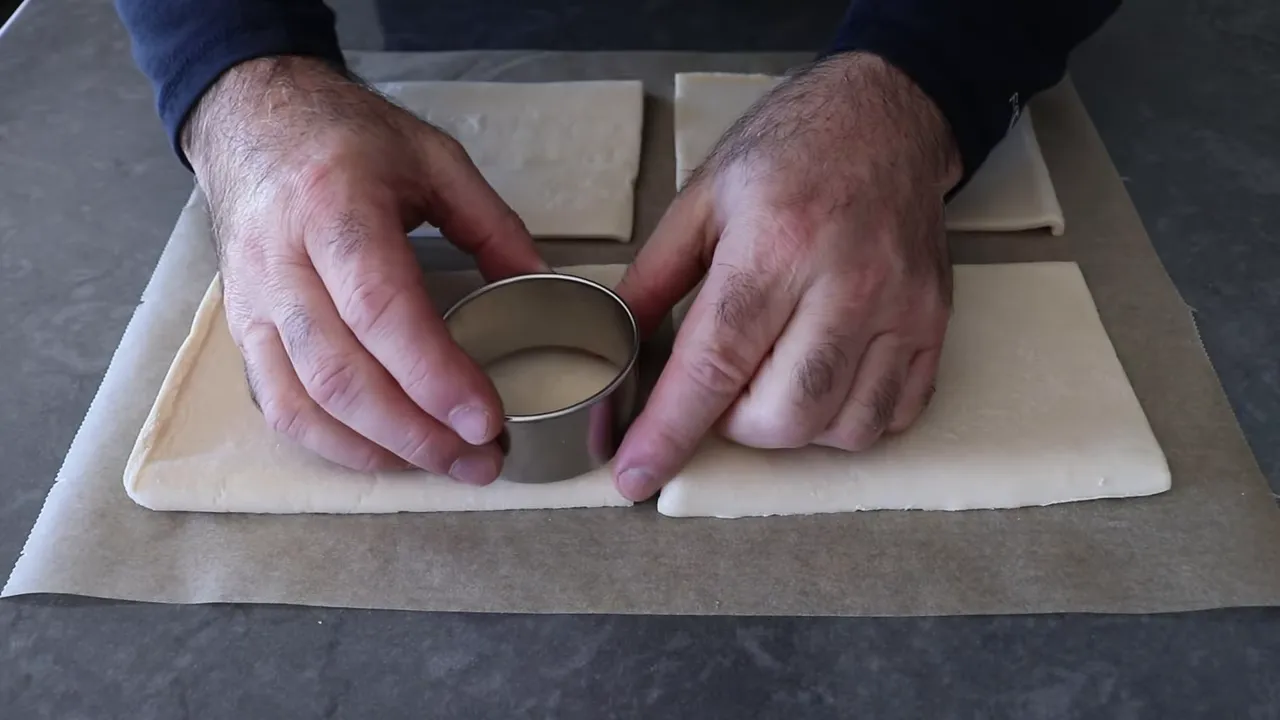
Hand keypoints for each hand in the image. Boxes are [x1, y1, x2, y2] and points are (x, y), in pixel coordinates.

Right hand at [184, 56, 546, 482]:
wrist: (251, 121)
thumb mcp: (433, 157)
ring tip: (445, 465)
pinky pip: (277, 406)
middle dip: (416, 433)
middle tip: (481, 459)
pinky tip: (385, 454)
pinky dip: (331, 444)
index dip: (434, 374)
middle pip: (340, 373)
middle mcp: (281, 260)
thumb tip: (546, 287)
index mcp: (335, 206)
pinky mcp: (242, 329)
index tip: (487, 418)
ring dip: (378, 451)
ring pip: (303, 402)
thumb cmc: (344, 137)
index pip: (381, 308)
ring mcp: (253, 302)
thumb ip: (492, 225)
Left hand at [613, 52, 962, 500]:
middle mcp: (846, 282)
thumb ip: (653, 280)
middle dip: (733, 426)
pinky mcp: (935, 325)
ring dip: (791, 427)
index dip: (669, 430)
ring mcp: (901, 309)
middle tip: (723, 386)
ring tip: (775, 376)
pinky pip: (892, 416)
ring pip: (840, 430)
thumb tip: (613, 349)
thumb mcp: (702, 199)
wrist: (887, 117)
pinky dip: (847, 419)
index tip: (635, 473)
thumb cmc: (788, 152)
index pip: (715, 364)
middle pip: (781, 416)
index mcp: (775, 244)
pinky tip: (824, 377)